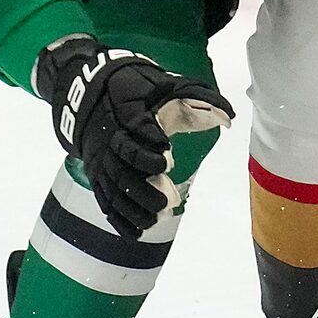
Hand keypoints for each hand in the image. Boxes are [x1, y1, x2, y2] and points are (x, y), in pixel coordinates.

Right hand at [33, 36, 234, 236]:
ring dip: (133, 208)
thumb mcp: (162, 84)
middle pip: (123, 170)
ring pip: (114, 190)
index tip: (165, 146)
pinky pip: (105, 200)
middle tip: (165, 198)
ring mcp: (102, 161)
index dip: (148, 140)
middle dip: (143, 186)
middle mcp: (110, 141)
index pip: (136, 130)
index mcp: (126, 115)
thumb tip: (229, 113)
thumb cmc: (134, 88)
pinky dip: (119, 219)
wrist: (88, 92)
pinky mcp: (97, 174)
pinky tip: (136, 233)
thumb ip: (196, 96)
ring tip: (155, 218)